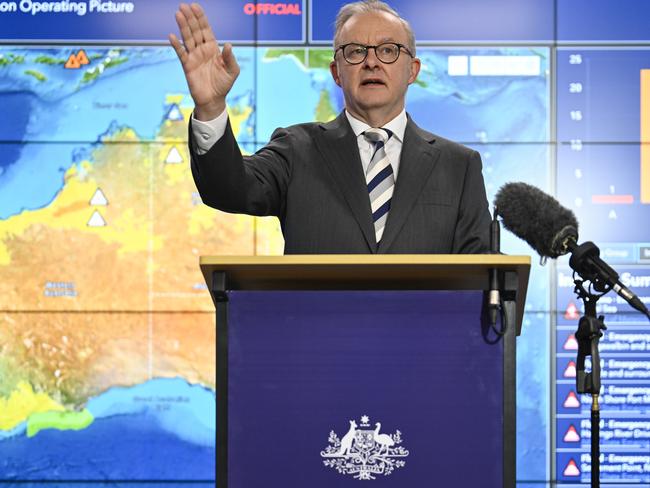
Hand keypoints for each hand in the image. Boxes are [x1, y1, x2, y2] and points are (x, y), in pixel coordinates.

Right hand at [169, 2, 239, 119]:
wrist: (213, 100)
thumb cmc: (224, 85)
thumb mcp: (232, 71)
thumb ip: (230, 58)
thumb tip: (228, 45)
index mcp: (213, 48)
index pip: (206, 30)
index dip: (201, 18)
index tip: (195, 6)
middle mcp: (202, 50)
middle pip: (195, 30)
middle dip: (190, 18)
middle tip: (183, 5)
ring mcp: (194, 57)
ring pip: (187, 38)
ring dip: (183, 26)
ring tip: (178, 14)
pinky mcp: (187, 65)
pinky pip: (181, 53)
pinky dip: (177, 45)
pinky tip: (172, 36)